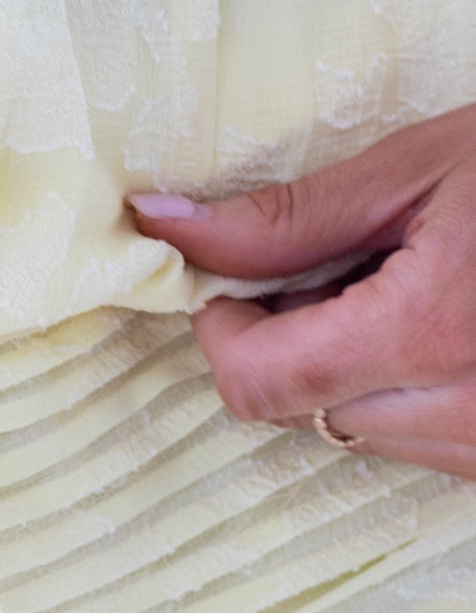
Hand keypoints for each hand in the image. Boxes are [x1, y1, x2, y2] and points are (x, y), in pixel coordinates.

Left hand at [126, 104, 475, 479]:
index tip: (234, 283)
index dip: (224, 332)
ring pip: (360, 435)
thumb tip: (166, 227)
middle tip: (337, 267)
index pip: (261, 382)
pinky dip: (406, 392)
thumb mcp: (424, 168)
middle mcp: (464, 416)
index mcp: (430, 334)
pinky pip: (422, 443)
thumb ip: (290, 216)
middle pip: (301, 413)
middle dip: (289, 344)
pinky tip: (450, 326)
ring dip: (349, 371)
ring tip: (407, 290)